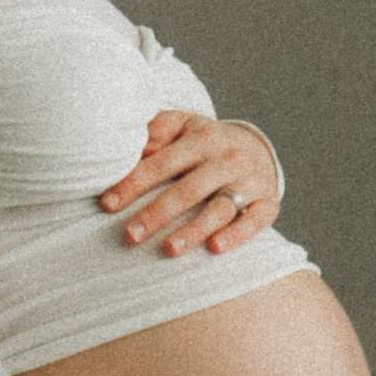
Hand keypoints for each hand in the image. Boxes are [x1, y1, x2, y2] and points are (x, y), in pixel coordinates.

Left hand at [101, 112, 279, 255]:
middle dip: (158, 214)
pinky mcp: (268, 203)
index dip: (134, 183)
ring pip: (220, 208)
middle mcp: (227, 159)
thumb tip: (130, 147)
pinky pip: (255, 221)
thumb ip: (157, 130)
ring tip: (169, 250)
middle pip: (189, 189)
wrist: (258, 148)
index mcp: (202, 139)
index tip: (107, 204)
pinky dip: (237, 235)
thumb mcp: (184, 125)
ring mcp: (250, 182)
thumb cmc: (207, 142)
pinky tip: (215, 248)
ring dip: (194, 230)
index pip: (162, 163)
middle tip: (131, 235)